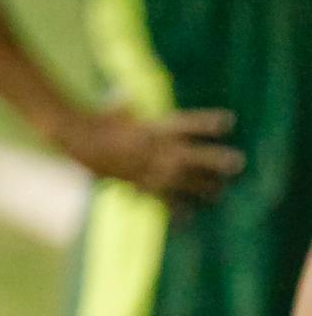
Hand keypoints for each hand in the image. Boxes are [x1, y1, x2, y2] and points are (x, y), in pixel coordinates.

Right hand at [60, 104, 244, 204]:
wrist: (77, 139)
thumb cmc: (95, 118)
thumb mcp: (112, 107)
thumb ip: (124, 104)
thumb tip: (125, 97)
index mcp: (154, 126)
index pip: (188, 123)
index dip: (208, 122)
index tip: (229, 121)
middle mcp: (157, 148)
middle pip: (195, 155)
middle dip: (217, 160)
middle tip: (238, 163)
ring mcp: (150, 168)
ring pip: (185, 181)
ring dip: (203, 187)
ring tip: (219, 192)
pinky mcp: (140, 184)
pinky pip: (162, 199)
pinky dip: (175, 208)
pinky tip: (187, 218)